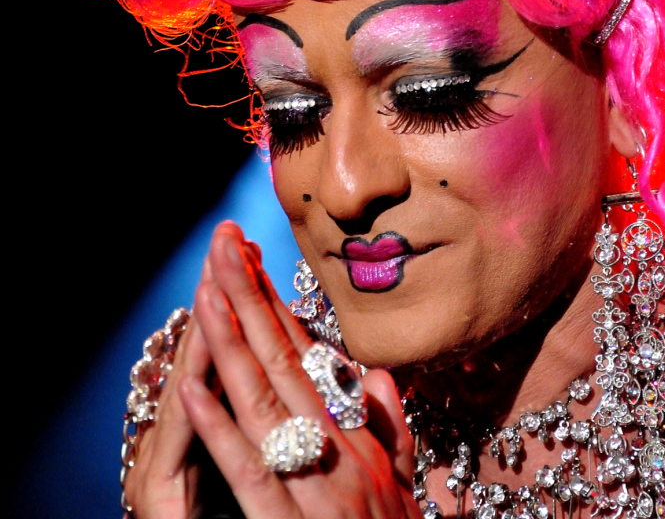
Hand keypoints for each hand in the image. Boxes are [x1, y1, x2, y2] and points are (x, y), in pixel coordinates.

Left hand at [129, 220, 420, 517]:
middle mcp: (340, 449)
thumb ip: (391, 429)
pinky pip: (253, 473)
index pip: (306, 357)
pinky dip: (222, 427)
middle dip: (249, 296)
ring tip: (207, 288)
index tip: (249, 259)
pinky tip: (195, 386)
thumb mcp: (404, 484)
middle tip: (224, 241)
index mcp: (358, 437)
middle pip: (283, 361)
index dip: (275, 306)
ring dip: (233, 343)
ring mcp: (319, 488)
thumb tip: (375, 375)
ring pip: (265, 403)